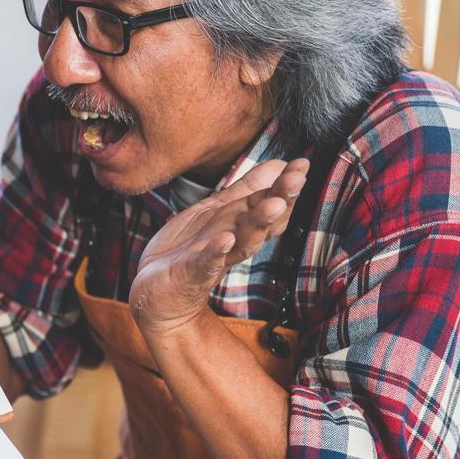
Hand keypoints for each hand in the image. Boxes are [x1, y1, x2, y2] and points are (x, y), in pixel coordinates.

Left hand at [129, 158, 309, 336]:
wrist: (158, 294)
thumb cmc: (188, 250)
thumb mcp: (218, 213)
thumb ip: (246, 191)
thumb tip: (277, 165)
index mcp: (238, 225)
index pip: (266, 204)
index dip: (283, 186)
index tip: (301, 164)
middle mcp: (232, 242)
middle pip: (261, 221)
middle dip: (280, 200)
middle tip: (296, 179)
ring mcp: (213, 259)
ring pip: (242, 242)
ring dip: (258, 224)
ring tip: (273, 205)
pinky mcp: (191, 274)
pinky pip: (205, 263)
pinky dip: (216, 252)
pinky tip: (226, 239)